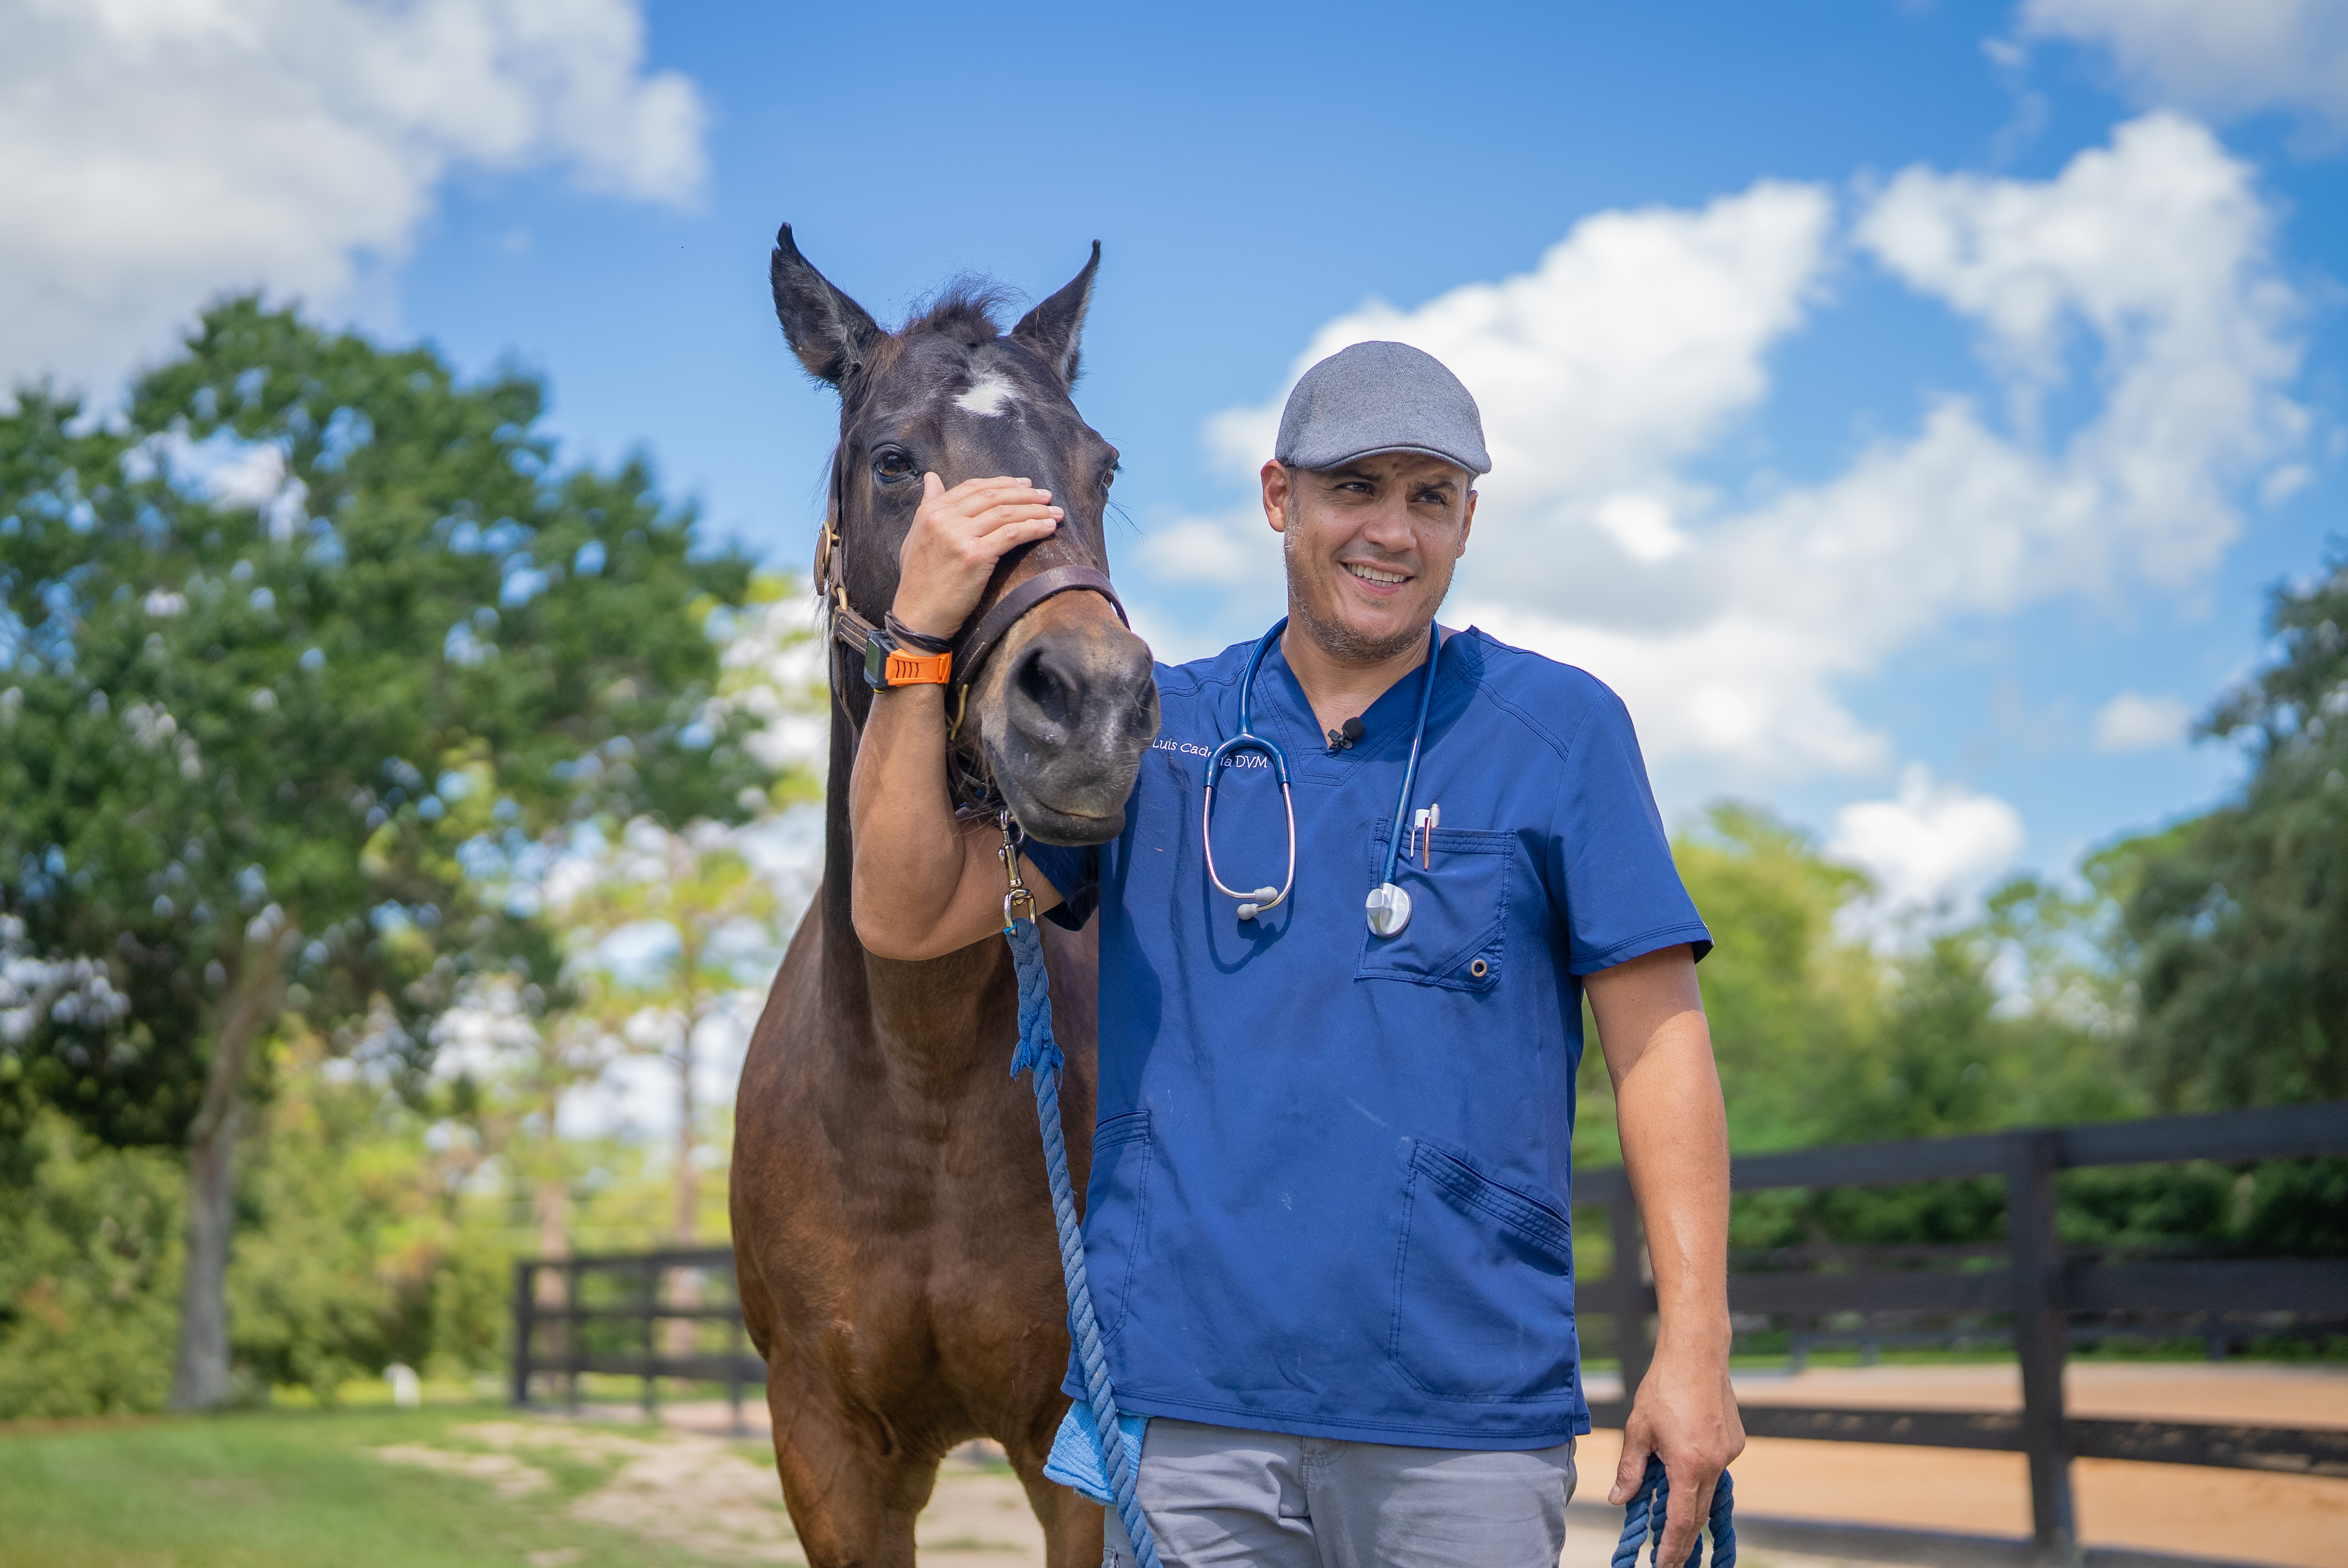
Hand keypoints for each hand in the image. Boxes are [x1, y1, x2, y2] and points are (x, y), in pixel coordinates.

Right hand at [890, 473, 1061, 638]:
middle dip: (1025, 494)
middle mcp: (943, 519)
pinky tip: (1048, 528)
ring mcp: (959, 537)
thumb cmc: (919, 582)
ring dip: (1035, 510)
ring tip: (1055, 512)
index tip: (1025, 485)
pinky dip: (1034, 528)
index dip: (1003, 483)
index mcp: (930, 511)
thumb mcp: (915, 536)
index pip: (973, 487)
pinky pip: (1013, 534)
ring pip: (1006, 513)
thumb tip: (932, 478)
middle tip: (1047, 496)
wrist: (919, 617)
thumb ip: (927, 505)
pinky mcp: (975, 556)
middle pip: (993, 496)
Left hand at [1608, 1349, 1743, 1566]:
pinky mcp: (1736, 1442)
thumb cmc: (1663, 1388)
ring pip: (1708, 1491)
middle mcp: (1714, 1464)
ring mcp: (1728, 1453)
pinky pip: (1716, 1469)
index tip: (1663, 1564)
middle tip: (1669, 1558)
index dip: (1672, 1546)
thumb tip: (1619, 1499)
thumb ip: (1630, 1469)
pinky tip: (1685, 1464)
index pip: (1681, 1520)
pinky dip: (1700, 1476)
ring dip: (1691, 1506)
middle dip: (1683, 1538)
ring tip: (1671, 1520)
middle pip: (1699, 1513)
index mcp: (1688, 1464)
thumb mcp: (1637, 1430)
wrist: (1696, 1354)